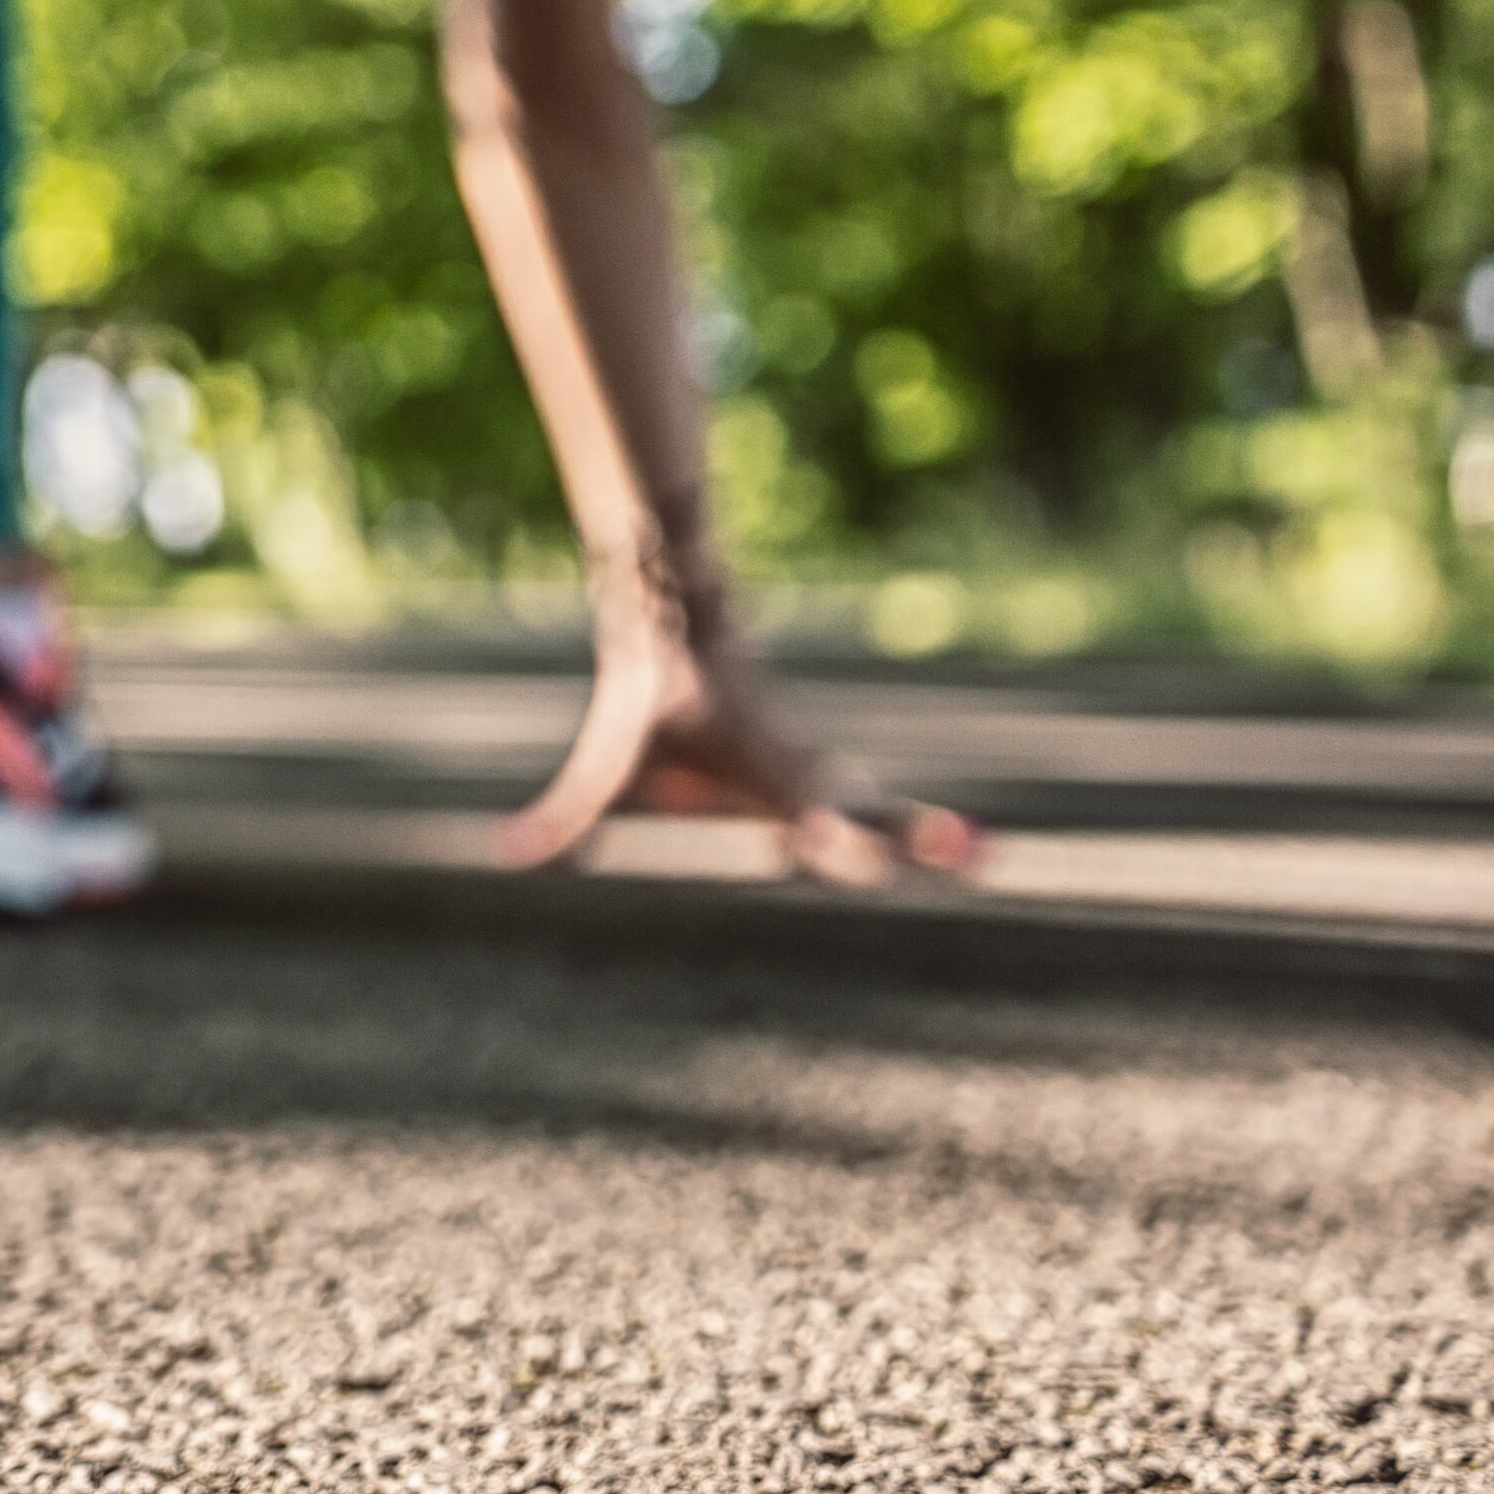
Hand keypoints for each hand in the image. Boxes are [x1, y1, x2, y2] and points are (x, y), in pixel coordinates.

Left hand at [498, 599, 985, 883]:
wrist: (680, 637)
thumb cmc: (644, 708)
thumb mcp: (607, 764)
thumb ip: (567, 815)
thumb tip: (507, 854)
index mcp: (758, 772)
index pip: (800, 810)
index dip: (824, 830)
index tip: (844, 845)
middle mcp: (799, 778)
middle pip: (864, 815)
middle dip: (912, 838)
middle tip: (970, 855)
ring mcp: (819, 779)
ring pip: (881, 809)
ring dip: (929, 836)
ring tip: (986, 856)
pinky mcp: (822, 782)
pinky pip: (875, 811)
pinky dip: (919, 830)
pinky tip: (967, 849)